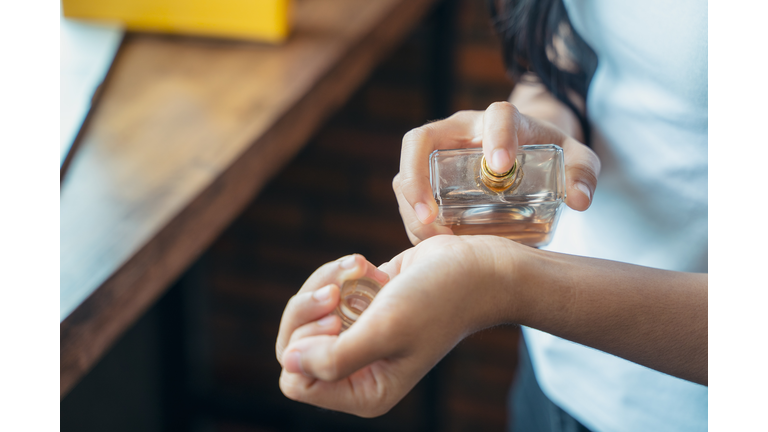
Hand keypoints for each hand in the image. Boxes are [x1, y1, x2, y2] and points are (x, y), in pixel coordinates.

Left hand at [276, 235, 524, 416]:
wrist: (473, 268)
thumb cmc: (438, 301)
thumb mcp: (386, 330)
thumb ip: (335, 357)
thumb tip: (290, 363)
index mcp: (366, 392)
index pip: (297, 380)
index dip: (305, 345)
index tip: (336, 319)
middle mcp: (358, 371)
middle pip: (294, 345)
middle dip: (309, 309)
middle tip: (336, 291)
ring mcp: (357, 338)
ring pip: (306, 315)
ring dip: (326, 283)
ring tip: (359, 268)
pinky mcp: (359, 309)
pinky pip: (323, 292)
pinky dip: (338, 273)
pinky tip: (367, 265)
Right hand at [392, 101, 600, 243]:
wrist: (526, 153)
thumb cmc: (547, 153)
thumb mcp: (574, 157)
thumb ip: (582, 172)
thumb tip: (579, 200)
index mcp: (499, 120)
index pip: (496, 117)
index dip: (496, 136)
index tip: (501, 166)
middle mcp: (460, 133)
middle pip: (420, 140)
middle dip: (416, 177)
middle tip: (429, 214)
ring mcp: (438, 157)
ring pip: (406, 172)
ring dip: (410, 206)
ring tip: (428, 236)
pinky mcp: (430, 181)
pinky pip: (409, 197)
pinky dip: (415, 222)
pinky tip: (432, 244)